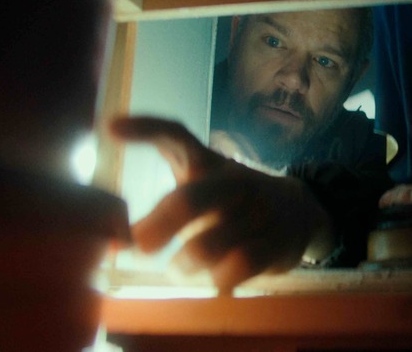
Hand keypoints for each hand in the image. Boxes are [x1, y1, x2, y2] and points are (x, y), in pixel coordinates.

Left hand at [107, 116, 334, 289]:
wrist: (301, 211)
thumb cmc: (233, 200)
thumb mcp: (204, 178)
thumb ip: (164, 188)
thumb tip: (114, 189)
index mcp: (211, 163)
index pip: (177, 134)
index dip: (145, 128)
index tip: (109, 128)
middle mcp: (234, 182)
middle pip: (190, 200)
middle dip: (158, 227)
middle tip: (140, 247)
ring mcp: (258, 212)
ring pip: (209, 244)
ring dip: (186, 263)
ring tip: (179, 269)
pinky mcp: (276, 242)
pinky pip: (240, 266)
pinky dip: (219, 280)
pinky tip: (215, 282)